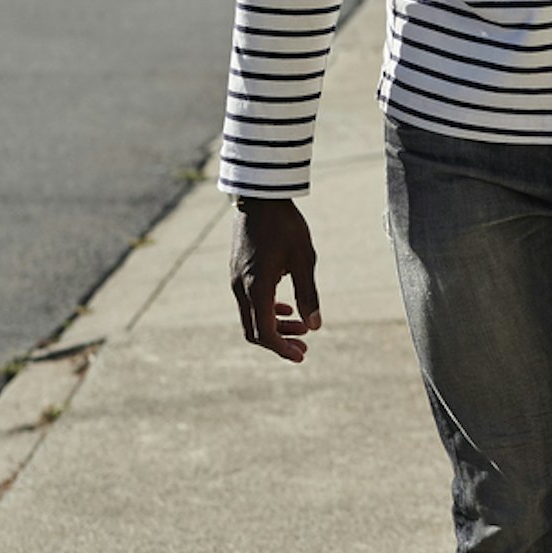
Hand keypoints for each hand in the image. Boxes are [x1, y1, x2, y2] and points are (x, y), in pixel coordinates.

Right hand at [231, 196, 321, 359]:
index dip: (282, 348)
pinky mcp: (238, 272)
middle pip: (255, 329)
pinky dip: (267, 310)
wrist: (261, 198)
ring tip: (301, 326)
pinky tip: (286, 307)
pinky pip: (249, 302)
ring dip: (275, 326)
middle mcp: (241, 287)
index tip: (301, 355)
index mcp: (257, 288)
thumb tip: (315, 326)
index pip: (265, 332)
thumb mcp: (304, 260)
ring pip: (252, 316)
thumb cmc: (286, 226)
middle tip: (304, 346)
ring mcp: (236, 280)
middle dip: (279, 342)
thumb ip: (308, 294)